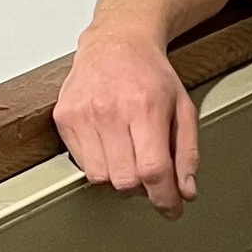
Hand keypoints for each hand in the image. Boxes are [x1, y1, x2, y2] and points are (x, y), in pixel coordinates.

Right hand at [53, 26, 198, 216]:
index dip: (164, 198)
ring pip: (100, 177)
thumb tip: (186, 191)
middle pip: (125, 181)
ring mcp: (83, 114)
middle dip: (142, 187)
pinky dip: (98, 162)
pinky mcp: (64, 117)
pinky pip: (81, 162)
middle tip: (149, 171)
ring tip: (127, 152)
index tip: (171, 209)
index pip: (153, 170)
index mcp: (145, 108)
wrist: (116, 42)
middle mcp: (111, 111)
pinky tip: (108, 142)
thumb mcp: (183, 108)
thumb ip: (187, 152)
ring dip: (118, 175)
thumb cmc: (151, 74)